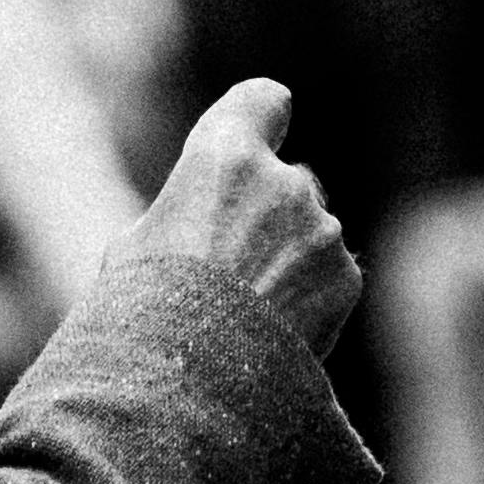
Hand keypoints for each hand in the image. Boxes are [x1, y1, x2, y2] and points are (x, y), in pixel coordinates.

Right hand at [138, 75, 357, 358]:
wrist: (191, 383)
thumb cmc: (145, 312)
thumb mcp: (138, 246)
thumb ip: (186, 212)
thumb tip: (198, 222)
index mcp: (223, 156)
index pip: (264, 100)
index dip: (262, 117)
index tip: (261, 134)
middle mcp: (282, 180)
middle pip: (285, 181)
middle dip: (267, 213)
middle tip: (229, 267)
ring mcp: (320, 228)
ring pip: (308, 232)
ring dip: (287, 259)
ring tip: (246, 313)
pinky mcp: (345, 275)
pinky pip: (328, 274)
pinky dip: (309, 297)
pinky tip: (274, 332)